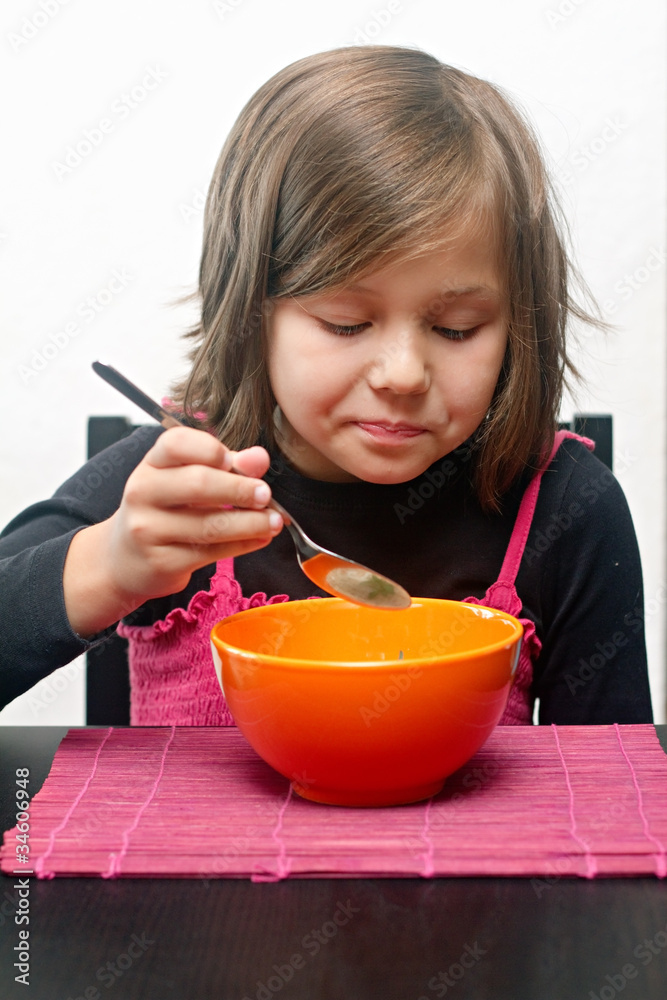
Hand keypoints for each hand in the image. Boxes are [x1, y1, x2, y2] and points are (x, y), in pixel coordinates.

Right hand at [63, 427, 282, 635]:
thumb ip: (226, 465)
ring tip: (274, 521)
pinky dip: (243, 545)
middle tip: (266, 495)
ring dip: (251, 523)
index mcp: (152, 463)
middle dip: (240, 489)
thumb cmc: (164, 510)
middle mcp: (144, 492)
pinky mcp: (162, 561)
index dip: (211, 449)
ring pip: (210, 524)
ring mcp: (149, 529)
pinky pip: (211, 552)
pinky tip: (260, 538)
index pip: (177, 443)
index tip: (235, 461)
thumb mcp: (187, 480)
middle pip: (199, 483)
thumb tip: (260, 458)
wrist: (124, 558)